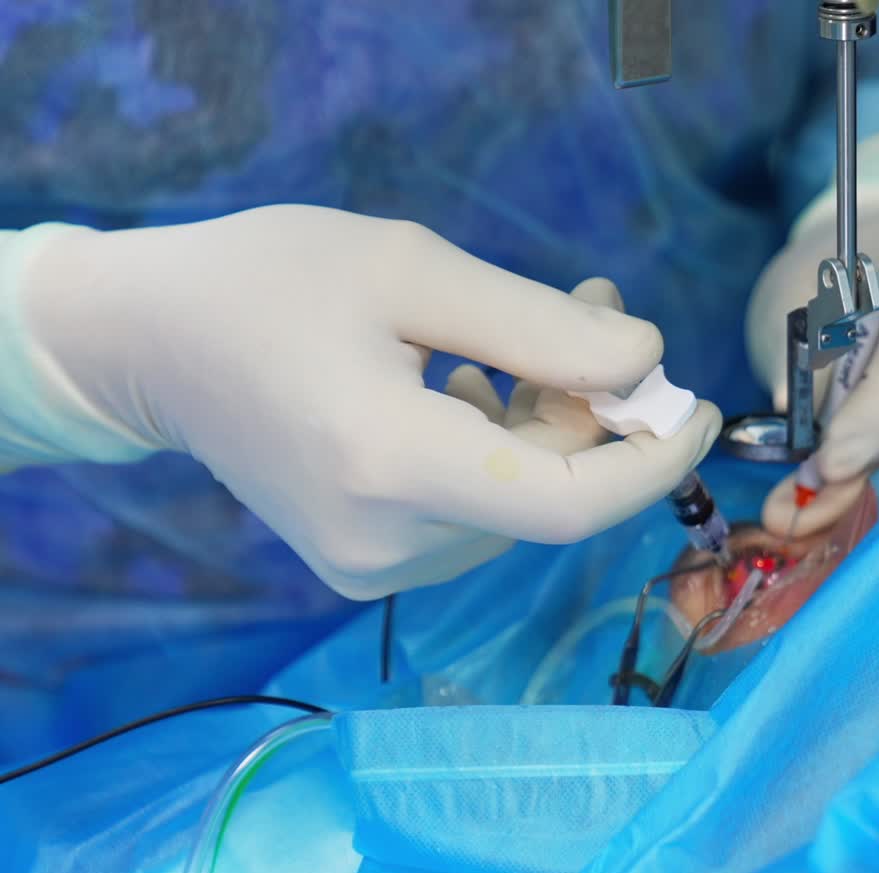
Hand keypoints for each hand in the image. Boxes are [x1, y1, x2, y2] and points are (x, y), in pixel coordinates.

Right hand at [14, 207, 719, 597]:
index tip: (697, 408)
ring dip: (546, 425)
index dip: (649, 464)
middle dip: (593, 409)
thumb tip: (650, 366)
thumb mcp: (411, 271)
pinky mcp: (367, 568)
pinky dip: (499, 456)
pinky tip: (465, 391)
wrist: (154, 348)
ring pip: (515, 506)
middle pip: (545, 496)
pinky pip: (475, 517)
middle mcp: (385, 542)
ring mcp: (373, 568)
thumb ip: (541, 327)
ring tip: (520, 340)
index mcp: (388, 463)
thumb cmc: (270, 285)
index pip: (565, 504)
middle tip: (600, 312)